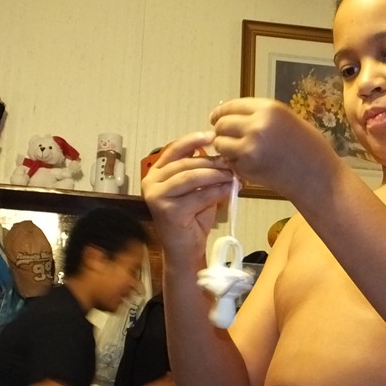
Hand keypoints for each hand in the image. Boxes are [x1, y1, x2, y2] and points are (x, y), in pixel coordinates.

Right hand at [141, 132, 233, 256]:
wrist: (185, 249)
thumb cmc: (192, 219)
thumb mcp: (196, 190)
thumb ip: (202, 172)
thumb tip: (223, 154)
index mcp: (156, 173)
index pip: (174, 150)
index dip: (193, 140)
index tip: (212, 135)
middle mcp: (151, 183)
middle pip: (186, 164)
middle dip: (213, 162)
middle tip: (233, 163)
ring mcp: (158, 197)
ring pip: (192, 177)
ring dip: (216, 174)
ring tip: (233, 175)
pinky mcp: (169, 212)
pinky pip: (199, 195)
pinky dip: (217, 191)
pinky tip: (230, 189)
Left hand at [209, 98, 339, 200]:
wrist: (318, 177)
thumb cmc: (310, 148)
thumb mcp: (288, 120)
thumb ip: (262, 116)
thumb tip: (235, 116)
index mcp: (269, 109)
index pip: (233, 105)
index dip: (221, 112)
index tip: (216, 117)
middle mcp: (256, 125)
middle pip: (222, 123)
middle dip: (221, 130)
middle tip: (225, 136)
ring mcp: (249, 148)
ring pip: (220, 143)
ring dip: (224, 147)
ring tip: (237, 151)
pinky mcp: (247, 168)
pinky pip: (229, 161)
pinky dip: (233, 162)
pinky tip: (248, 164)